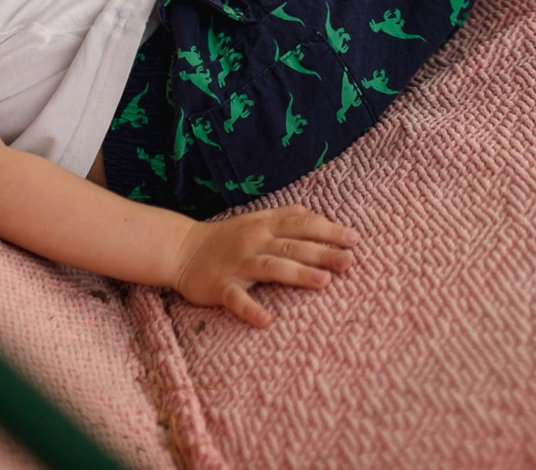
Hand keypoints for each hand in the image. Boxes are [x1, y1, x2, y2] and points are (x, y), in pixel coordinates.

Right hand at [169, 204, 359, 327]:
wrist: (181, 250)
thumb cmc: (226, 237)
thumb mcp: (256, 219)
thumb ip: (285, 216)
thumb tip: (314, 214)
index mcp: (265, 226)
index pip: (303, 225)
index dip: (329, 230)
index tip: (354, 239)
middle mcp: (255, 242)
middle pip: (293, 246)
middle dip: (323, 252)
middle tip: (350, 261)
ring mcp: (237, 264)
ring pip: (271, 267)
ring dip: (298, 274)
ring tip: (324, 282)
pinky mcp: (220, 286)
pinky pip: (236, 299)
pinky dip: (250, 309)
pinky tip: (266, 321)